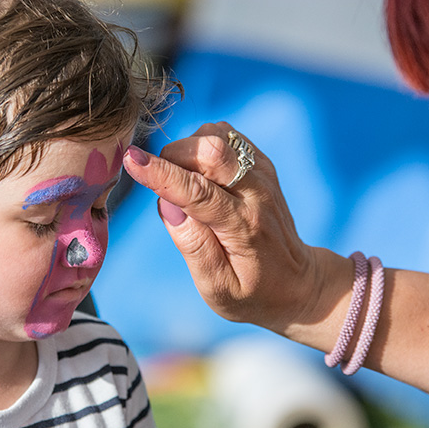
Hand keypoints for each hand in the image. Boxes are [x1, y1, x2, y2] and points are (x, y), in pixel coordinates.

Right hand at [122, 122, 337, 335]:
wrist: (297, 283)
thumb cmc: (252, 292)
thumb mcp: (218, 288)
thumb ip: (193, 246)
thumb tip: (167, 204)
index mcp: (244, 227)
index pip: (197, 191)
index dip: (161, 173)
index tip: (131, 160)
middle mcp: (257, 193)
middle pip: (212, 149)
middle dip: (173, 155)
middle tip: (159, 179)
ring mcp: (263, 174)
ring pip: (218, 135)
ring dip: (188, 149)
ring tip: (181, 180)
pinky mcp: (262, 164)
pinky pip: (226, 136)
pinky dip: (202, 145)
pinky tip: (198, 172)